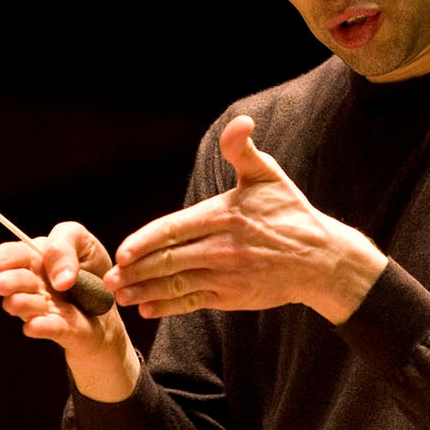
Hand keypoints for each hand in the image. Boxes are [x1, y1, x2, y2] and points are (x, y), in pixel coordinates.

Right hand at [0, 221, 139, 401]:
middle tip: (3, 284)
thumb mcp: (83, 242)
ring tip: (37, 301)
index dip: (2, 258)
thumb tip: (60, 277)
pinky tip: (35, 325)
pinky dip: (40, 327)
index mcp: (33, 257)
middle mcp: (31, 284)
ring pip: (22, 306)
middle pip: (11, 282)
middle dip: (9, 282)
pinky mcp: (58, 328)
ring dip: (23, 303)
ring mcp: (41, 308)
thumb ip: (64, 245)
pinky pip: (46, 329)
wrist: (111, 299)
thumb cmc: (90, 266)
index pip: (10, 255)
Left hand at [105, 115, 387, 322]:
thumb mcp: (268, 175)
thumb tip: (242, 122)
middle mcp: (221, 248)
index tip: (123, 252)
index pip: (174, 230)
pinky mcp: (232, 297)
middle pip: (169, 261)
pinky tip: (147, 307)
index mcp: (223, 216)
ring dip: (145, 291)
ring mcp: (226, 276)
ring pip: (177, 285)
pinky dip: (168, 306)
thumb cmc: (290, 213)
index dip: (145, 242)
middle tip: (108, 278)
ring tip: (119, 296)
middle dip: (135, 271)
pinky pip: (193, 302)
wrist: (321, 259)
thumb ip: (243, 150)